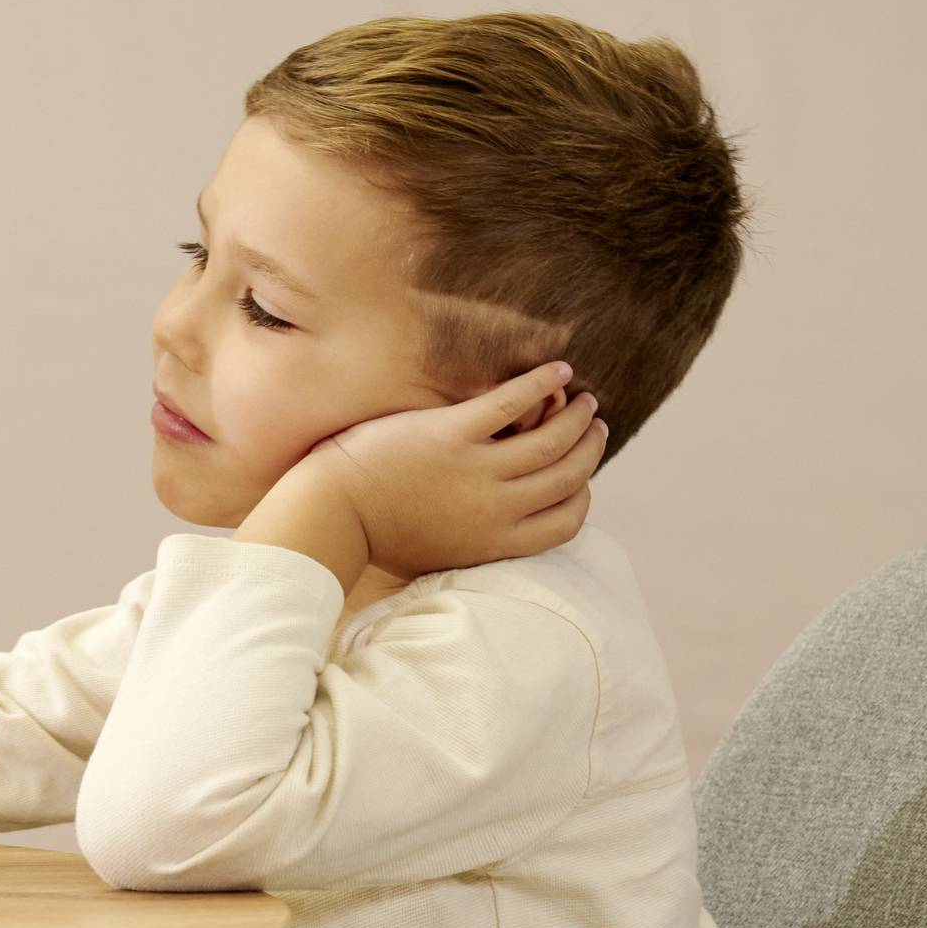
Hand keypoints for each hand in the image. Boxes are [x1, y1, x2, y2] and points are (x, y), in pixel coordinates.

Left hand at [242, 362, 604, 587]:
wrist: (331, 514)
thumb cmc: (380, 535)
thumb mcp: (443, 557)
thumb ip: (482, 545)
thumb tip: (508, 531)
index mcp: (497, 543)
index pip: (567, 522)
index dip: (583, 494)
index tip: (583, 475)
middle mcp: (497, 510)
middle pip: (569, 476)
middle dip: (589, 448)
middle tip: (595, 425)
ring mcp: (476, 471)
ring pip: (552, 439)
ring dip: (576, 416)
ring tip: (584, 400)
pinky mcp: (451, 434)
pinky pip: (512, 404)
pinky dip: (543, 384)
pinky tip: (559, 370)